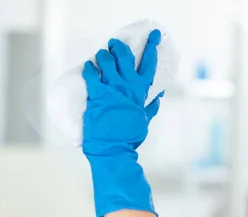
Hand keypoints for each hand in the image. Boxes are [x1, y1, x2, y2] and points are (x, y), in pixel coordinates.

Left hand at [81, 29, 163, 216]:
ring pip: (106, 61)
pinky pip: (91, 75)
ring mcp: (111, 90)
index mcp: (140, 93)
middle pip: (124, 57)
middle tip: (114, 44)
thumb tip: (159, 97)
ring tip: (101, 55)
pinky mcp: (96, 95)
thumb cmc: (129, 137)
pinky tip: (88, 66)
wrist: (113, 149)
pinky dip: (89, 69)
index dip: (152, 46)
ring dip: (103, 55)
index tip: (153, 36)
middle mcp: (127, 87)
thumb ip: (151, 107)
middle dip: (119, 47)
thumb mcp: (144, 121)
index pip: (149, 64)